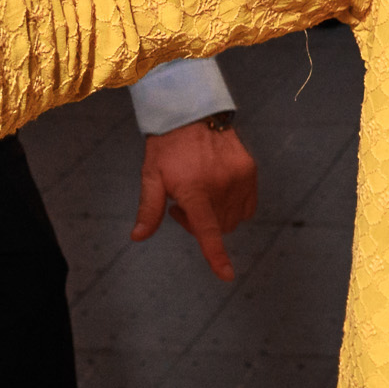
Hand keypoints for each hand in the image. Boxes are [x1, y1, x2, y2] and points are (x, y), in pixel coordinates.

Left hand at [134, 118, 257, 279]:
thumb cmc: (168, 146)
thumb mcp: (152, 176)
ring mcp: (239, 178)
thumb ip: (149, 209)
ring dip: (218, 215)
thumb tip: (138, 236)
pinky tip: (219, 190)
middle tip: (183, 203)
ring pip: (233, 219)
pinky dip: (235, 206)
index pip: (208, 230)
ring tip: (201, 192)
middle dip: (202, 224)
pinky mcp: (250, 170)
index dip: (216, 256)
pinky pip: (248, 205)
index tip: (227, 275)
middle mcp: (221, 186)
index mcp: (195, 190)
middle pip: (219, 228)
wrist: (192, 112)